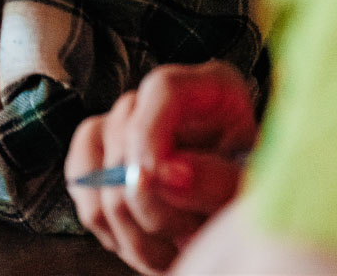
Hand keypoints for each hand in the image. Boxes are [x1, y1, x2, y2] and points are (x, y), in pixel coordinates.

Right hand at [64, 62, 256, 274]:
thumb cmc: (254, 209)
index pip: (163, 89)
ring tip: (175, 246)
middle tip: (189, 233)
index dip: (149, 132)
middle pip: (124, 128)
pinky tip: (149, 244)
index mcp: (214, 92)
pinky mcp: (102, 160)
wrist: (237, 237)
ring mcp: (129, 128)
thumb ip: (215, 181)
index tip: (154, 178)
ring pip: (98, 165)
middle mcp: (165, 102)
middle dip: (150, 198)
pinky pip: (81, 187)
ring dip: (132, 223)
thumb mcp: (251, 194)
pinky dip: (111, 227)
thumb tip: (162, 175)